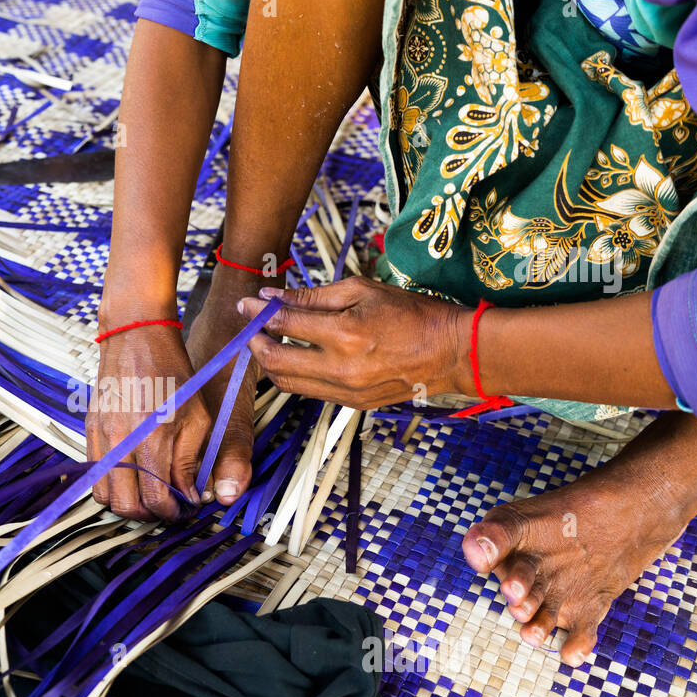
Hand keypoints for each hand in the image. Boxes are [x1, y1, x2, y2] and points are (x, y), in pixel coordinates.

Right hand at [87, 323, 209, 520]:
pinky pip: (94, 472)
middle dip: (148, 514)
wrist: (136, 336)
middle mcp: (122, 441)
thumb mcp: (197, 417)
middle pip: (125, 506)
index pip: (156, 499)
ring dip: (126, 501)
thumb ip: (189, 461)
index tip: (183, 509)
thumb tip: (188, 495)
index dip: (172, 513)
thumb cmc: (173, 372)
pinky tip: (132, 472)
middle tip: (166, 505)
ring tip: (147, 491)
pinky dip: (112, 482)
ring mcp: (101, 436)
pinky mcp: (90, 429)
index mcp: (153, 438)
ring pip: (103, 494)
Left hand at [237, 277, 470, 409]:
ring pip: (288, 383)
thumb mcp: (362, 290)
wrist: (450, 352)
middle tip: (251, 328)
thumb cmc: (410, 313)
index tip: (245, 303)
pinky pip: (310, 392)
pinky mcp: (352, 405)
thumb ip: (313, 297)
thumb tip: (272, 297)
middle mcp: (341, 368)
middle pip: (275, 362)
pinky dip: (296, 375)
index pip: (284, 323)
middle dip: (255, 343)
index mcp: (345, 333)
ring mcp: (346, 392)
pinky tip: (298, 357)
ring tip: (270, 342)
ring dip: (271, 363)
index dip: (257, 312)